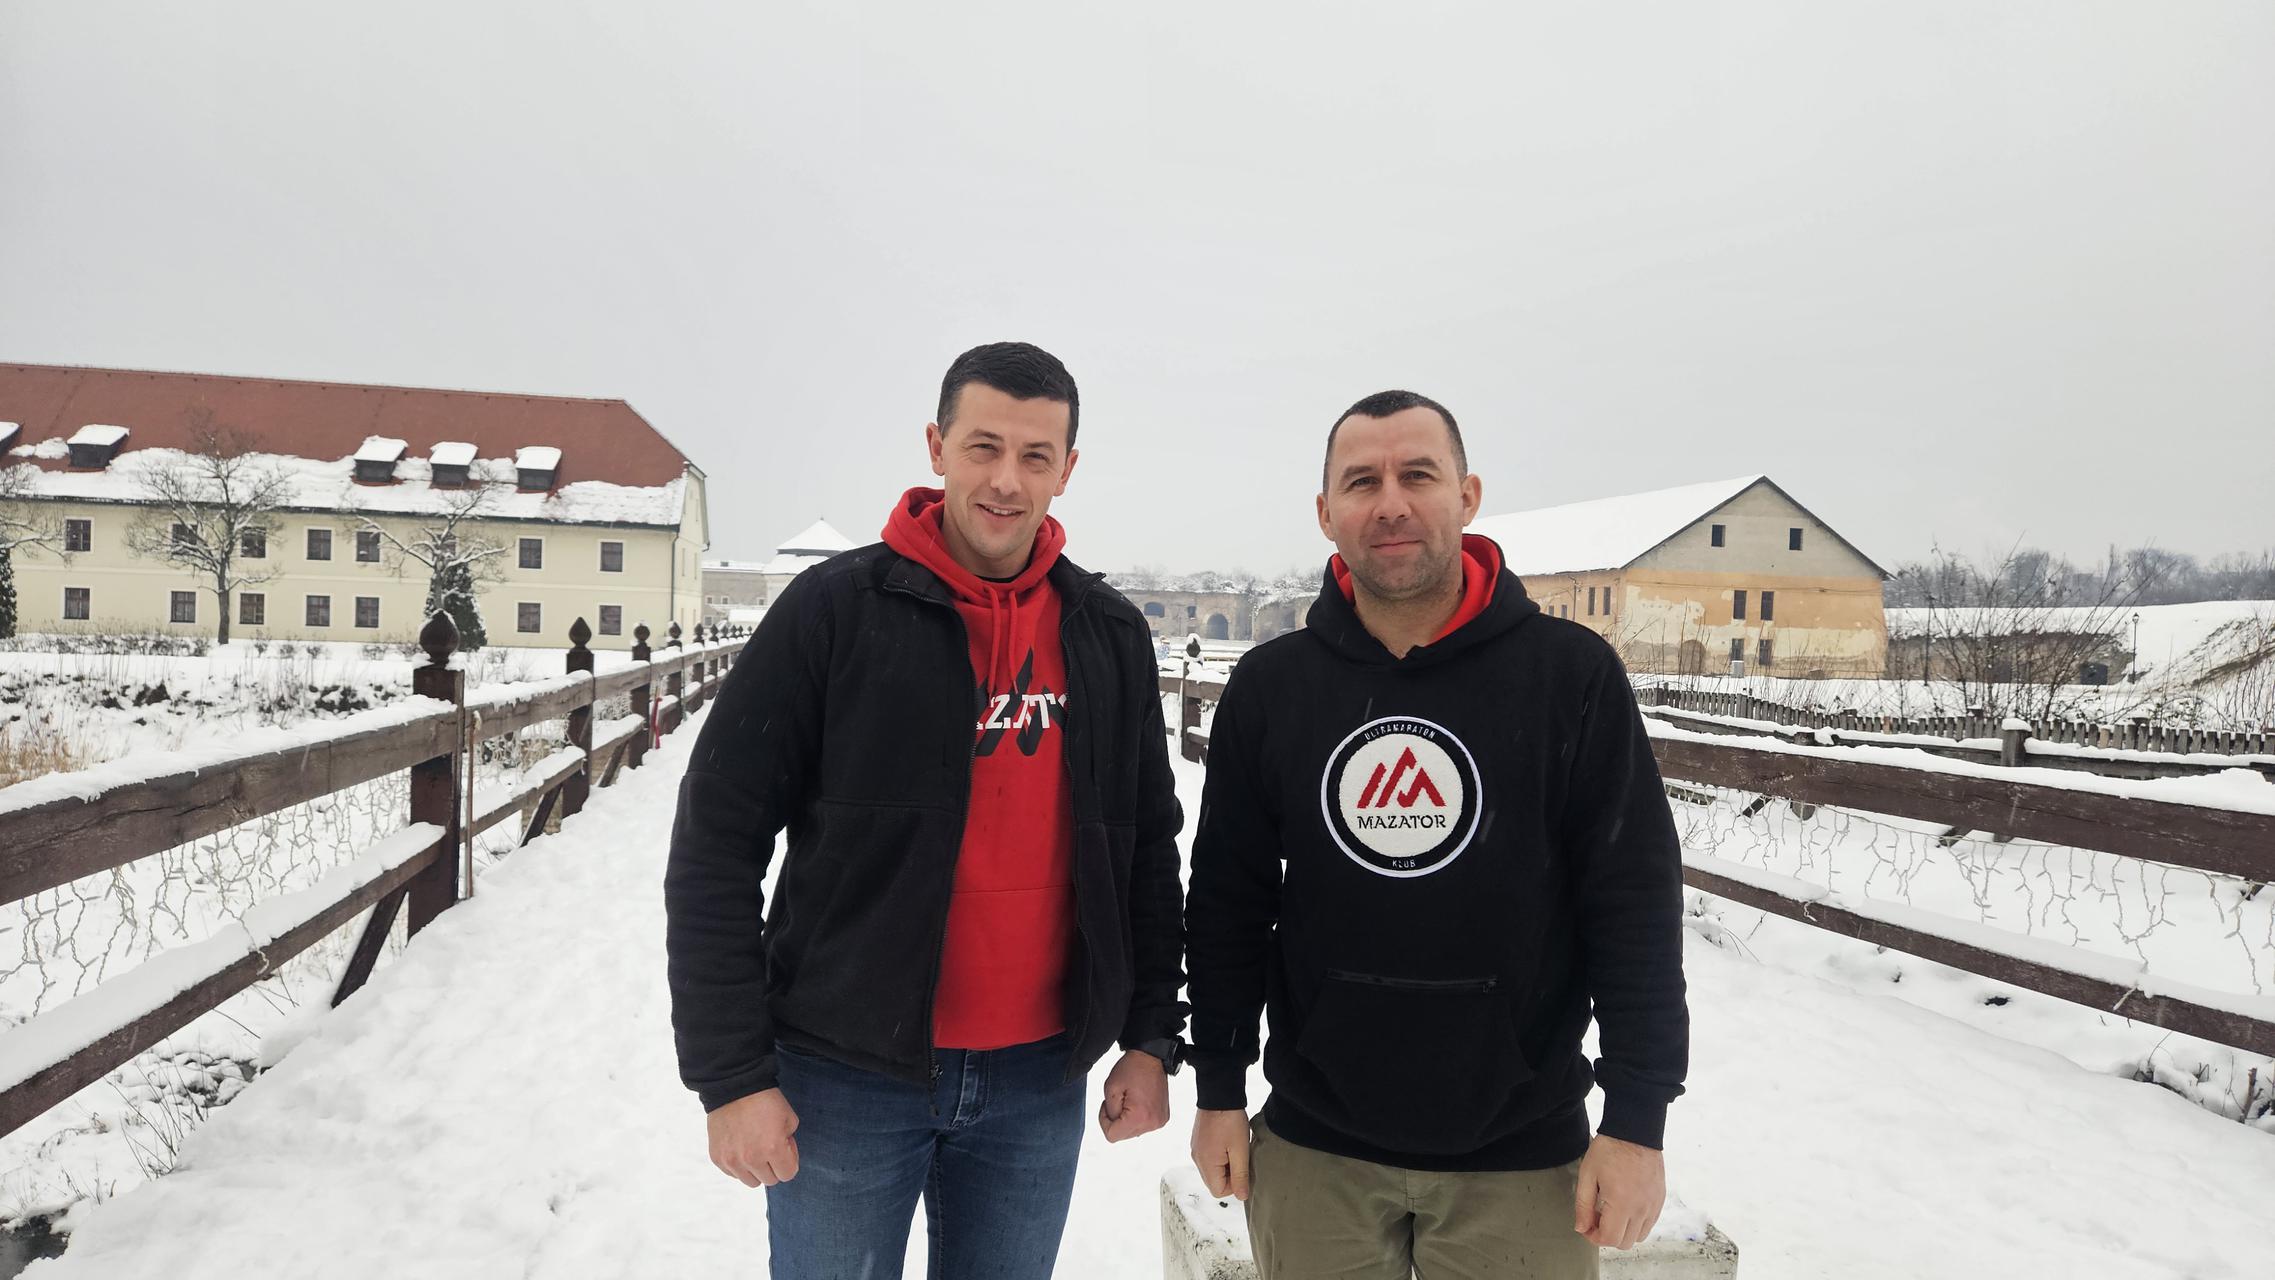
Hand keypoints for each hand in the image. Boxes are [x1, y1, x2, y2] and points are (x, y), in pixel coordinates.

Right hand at [707, 1087, 800, 1187]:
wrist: (734, 1086)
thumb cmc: (765, 1100)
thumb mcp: (790, 1119)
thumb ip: (789, 1143)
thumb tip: (782, 1157)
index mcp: (773, 1149)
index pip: (787, 1175)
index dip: (789, 1160)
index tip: (784, 1147)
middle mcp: (752, 1159)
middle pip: (769, 1180)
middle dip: (773, 1165)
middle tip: (768, 1144)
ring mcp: (732, 1160)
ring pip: (750, 1181)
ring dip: (755, 1169)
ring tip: (753, 1147)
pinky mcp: (718, 1158)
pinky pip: (733, 1173)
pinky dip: (739, 1165)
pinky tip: (740, 1146)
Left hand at [1098, 1050, 1169, 1141]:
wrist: (1151, 1058)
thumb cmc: (1132, 1068)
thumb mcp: (1111, 1089)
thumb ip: (1109, 1113)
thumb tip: (1114, 1125)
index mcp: (1139, 1117)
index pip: (1112, 1136)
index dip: (1104, 1121)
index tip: (1106, 1107)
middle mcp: (1152, 1123)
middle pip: (1123, 1135)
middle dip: (1116, 1120)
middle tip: (1118, 1100)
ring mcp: (1159, 1121)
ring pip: (1133, 1131)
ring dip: (1127, 1119)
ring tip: (1129, 1099)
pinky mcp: (1162, 1118)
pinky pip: (1143, 1125)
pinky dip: (1137, 1117)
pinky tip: (1138, 1102)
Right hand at [1189, 1108, 1252, 1200]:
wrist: (1219, 1095)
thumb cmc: (1230, 1121)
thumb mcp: (1240, 1150)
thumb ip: (1240, 1176)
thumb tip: (1242, 1196)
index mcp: (1206, 1164)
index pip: (1218, 1191)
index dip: (1234, 1185)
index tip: (1243, 1168)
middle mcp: (1197, 1159)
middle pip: (1214, 1182)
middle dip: (1229, 1175)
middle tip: (1240, 1157)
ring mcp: (1196, 1150)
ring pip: (1212, 1170)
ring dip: (1225, 1165)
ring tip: (1235, 1148)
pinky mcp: (1198, 1142)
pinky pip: (1209, 1159)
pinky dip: (1220, 1156)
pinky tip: (1228, 1142)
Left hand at [1573, 1134, 1663, 1249]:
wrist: (1634, 1131)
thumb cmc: (1609, 1150)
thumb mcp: (1588, 1175)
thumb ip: (1583, 1205)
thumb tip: (1582, 1228)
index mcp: (1621, 1203)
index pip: (1610, 1239)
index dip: (1594, 1238)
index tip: (1587, 1226)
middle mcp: (1641, 1208)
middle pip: (1625, 1243)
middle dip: (1607, 1236)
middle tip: (1597, 1218)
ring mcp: (1653, 1205)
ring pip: (1639, 1236)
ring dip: (1623, 1231)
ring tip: (1611, 1212)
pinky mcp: (1660, 1199)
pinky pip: (1650, 1223)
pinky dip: (1637, 1223)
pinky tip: (1625, 1207)